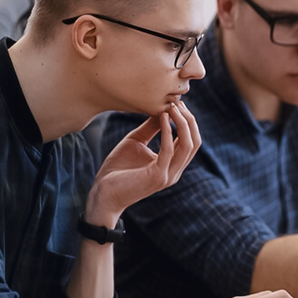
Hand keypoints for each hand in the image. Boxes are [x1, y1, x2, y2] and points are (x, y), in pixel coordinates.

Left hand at [85, 102, 200, 226]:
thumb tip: (162, 109)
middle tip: (179, 103)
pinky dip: (168, 131)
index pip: (191, 141)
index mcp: (172, 164)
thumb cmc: (117, 169)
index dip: (188, 121)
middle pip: (194, 142)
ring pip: (188, 145)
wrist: (103, 194)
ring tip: (173, 108)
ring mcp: (168, 175)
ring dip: (183, 123)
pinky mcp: (158, 176)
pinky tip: (162, 118)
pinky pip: (168, 150)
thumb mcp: (136, 142)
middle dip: (189, 120)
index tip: (178, 104)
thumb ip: (151, 128)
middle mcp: (175, 171)